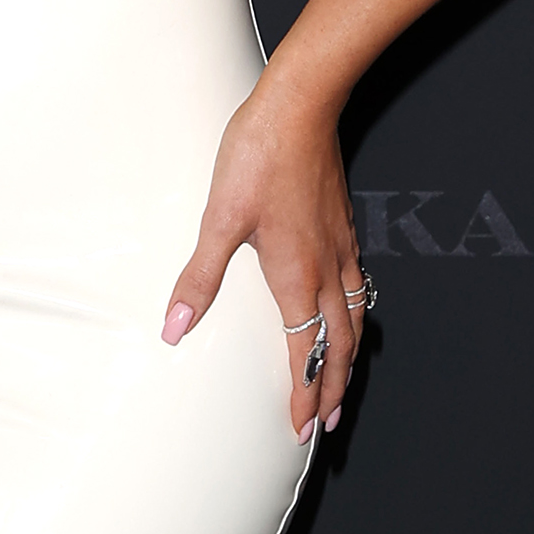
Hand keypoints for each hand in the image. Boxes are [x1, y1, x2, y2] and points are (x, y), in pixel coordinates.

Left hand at [160, 74, 362, 441]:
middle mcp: (327, 268)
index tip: (303, 428)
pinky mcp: (343, 222)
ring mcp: (340, 245)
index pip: (305, 353)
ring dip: (350, 355)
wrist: (301, 105)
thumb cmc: (259, 154)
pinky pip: (358, 284)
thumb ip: (200, 275)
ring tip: (344, 379)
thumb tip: (175, 327)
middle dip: (334, 388)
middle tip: (328, 424)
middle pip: (339, 345)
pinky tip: (348, 308)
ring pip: (356, 317)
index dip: (304, 394)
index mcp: (297, 275)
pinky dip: (357, 314)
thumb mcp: (219, 216)